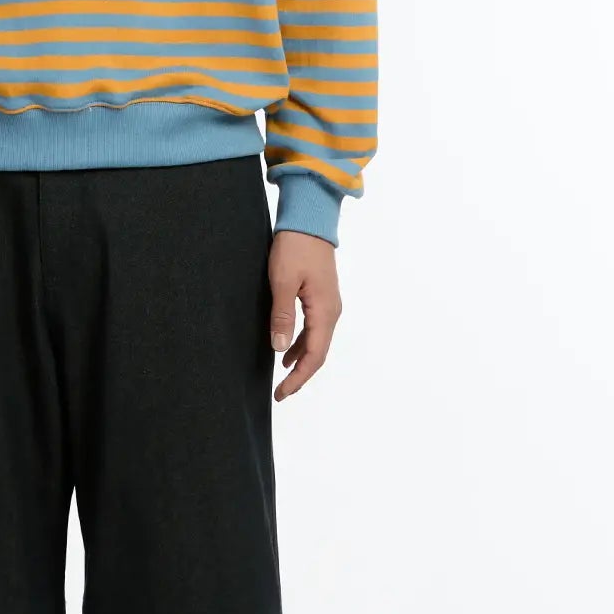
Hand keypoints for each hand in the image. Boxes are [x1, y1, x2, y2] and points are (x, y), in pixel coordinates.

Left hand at [267, 230, 341, 399]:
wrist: (310, 219)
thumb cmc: (295, 247)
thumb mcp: (282, 282)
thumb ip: (282, 316)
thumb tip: (280, 349)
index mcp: (324, 311)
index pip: (314, 356)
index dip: (298, 378)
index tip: (282, 393)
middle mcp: (332, 312)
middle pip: (319, 353)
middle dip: (300, 375)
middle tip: (281, 392)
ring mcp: (329, 304)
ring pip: (317, 341)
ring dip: (301, 359)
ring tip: (282, 375)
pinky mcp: (322, 297)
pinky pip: (315, 328)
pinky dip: (302, 343)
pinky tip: (287, 349)